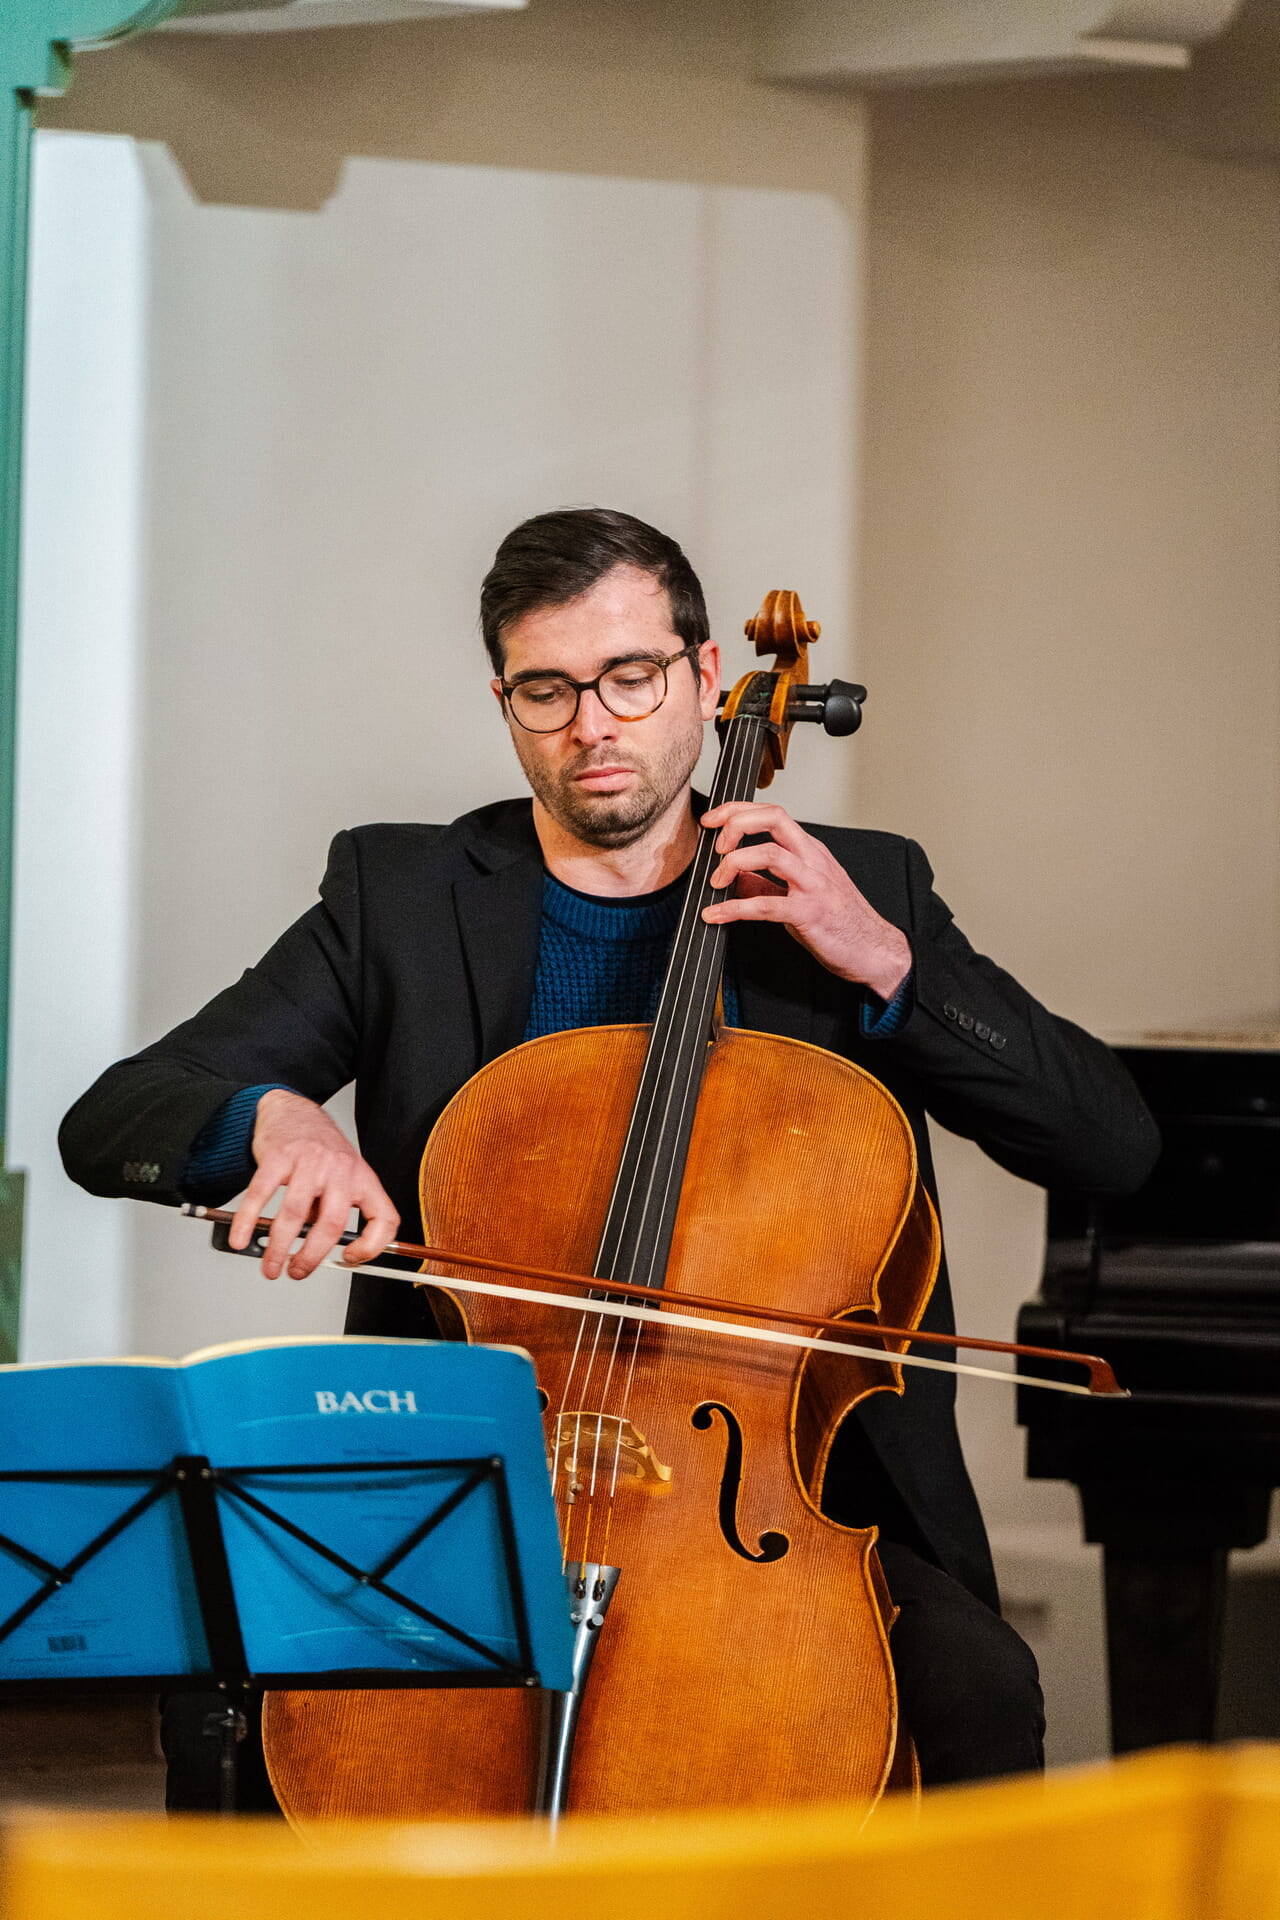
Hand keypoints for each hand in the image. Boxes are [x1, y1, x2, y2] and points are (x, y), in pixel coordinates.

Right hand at [228, 1090, 399, 1279]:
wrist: (294, 1111)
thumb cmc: (320, 1150)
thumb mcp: (343, 1176)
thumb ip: (335, 1210)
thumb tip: (318, 1249)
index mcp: (361, 1178)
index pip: (383, 1218)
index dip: (371, 1247)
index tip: (349, 1260)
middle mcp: (339, 1169)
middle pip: (332, 1224)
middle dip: (311, 1257)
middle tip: (297, 1272)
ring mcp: (309, 1161)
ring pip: (294, 1214)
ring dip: (278, 1248)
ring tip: (271, 1266)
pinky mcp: (278, 1156)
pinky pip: (260, 1194)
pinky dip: (247, 1221)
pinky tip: (241, 1237)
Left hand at [700, 802, 911, 1001]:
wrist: (874, 950)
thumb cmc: (841, 921)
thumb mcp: (801, 893)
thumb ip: (767, 883)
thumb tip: (735, 877)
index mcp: (809, 850)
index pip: (772, 813)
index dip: (737, 810)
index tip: (711, 820)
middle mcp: (812, 859)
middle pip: (773, 818)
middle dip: (735, 824)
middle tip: (715, 846)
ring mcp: (814, 884)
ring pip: (770, 854)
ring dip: (733, 863)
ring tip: (716, 883)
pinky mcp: (810, 913)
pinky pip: (766, 905)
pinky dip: (735, 909)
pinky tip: (717, 915)